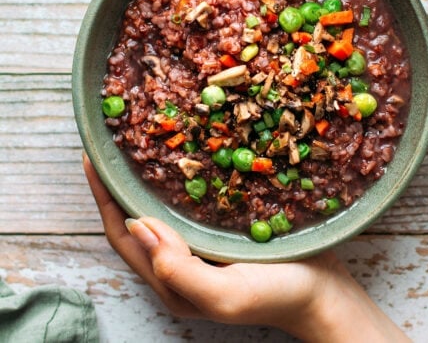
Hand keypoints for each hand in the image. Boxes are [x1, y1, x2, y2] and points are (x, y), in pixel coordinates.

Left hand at [83, 153, 407, 341]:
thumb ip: (179, 270)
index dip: (104, 198)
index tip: (93, 158)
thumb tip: (139, 226)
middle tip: (114, 143)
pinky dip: (180, 181)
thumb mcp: (225, 295)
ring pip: (162, 208)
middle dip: (119, 184)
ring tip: (142, 144)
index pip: (124, 234)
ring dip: (147, 179)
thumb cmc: (277, 296)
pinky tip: (187, 159)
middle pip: (137, 219)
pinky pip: (190, 203)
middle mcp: (180, 261)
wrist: (322, 294)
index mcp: (171, 280)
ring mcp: (200, 245)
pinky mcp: (220, 231)